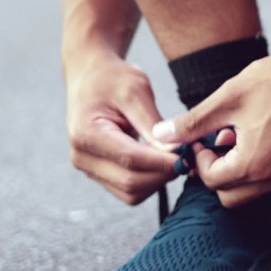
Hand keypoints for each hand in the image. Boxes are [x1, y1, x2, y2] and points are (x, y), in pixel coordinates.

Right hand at [65, 49, 178, 204]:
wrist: (90, 77)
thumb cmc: (112, 78)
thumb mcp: (135, 89)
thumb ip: (153, 123)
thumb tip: (175, 152)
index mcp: (86, 133)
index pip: (130, 159)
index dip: (163, 162)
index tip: (189, 154)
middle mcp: (82, 157)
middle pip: (130, 182)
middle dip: (163, 174)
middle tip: (188, 157)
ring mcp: (88, 169)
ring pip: (131, 193)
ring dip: (158, 181)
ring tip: (176, 158)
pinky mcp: (99, 175)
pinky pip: (128, 191)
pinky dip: (150, 182)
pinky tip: (163, 163)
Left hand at [152, 39, 270, 206]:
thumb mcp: (230, 97)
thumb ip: (194, 122)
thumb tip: (160, 135)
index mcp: (254, 164)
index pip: (212, 181)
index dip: (200, 159)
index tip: (202, 137)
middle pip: (231, 196)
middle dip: (218, 173)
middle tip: (220, 141)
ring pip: (257, 190)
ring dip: (243, 170)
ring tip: (245, 133)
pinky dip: (268, 164)